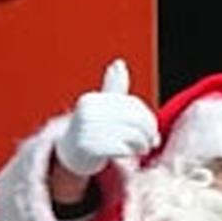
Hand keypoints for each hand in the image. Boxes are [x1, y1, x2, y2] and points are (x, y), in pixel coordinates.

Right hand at [55, 59, 158, 175]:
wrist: (68, 156)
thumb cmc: (90, 130)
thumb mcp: (101, 107)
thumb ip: (113, 88)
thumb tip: (119, 63)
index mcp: (92, 100)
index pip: (133, 105)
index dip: (148, 117)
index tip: (153, 129)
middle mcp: (87, 113)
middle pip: (135, 119)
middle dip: (148, 131)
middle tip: (152, 141)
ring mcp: (86, 131)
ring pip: (132, 135)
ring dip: (142, 144)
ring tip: (142, 149)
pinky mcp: (88, 150)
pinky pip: (122, 148)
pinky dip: (131, 152)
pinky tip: (131, 154)